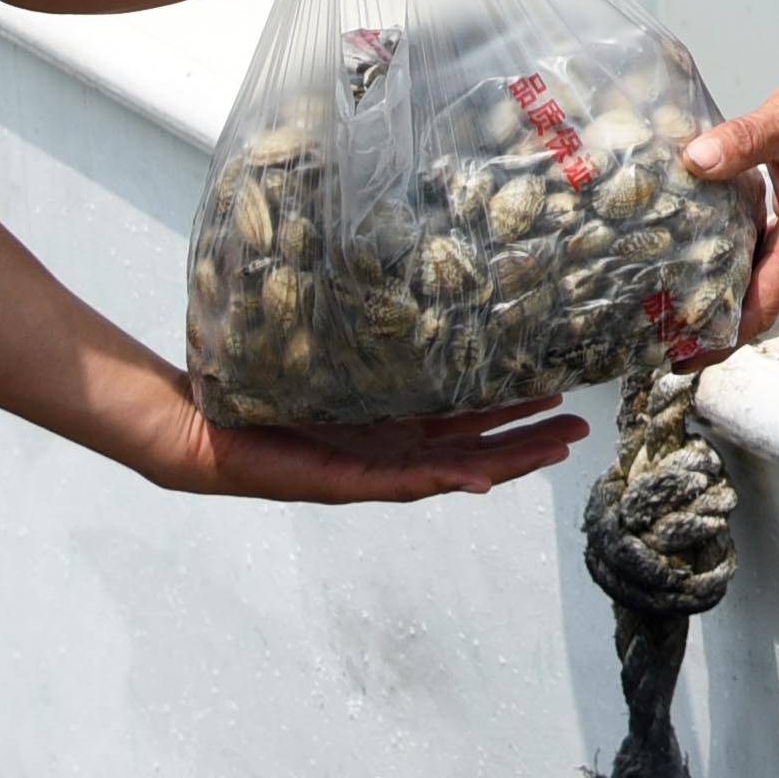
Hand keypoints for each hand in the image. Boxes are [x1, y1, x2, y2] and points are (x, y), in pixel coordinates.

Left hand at [129, 354, 583, 503]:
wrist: (195, 426)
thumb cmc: (252, 388)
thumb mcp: (320, 354)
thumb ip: (360, 340)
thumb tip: (400, 294)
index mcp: (387, 424)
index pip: (465, 421)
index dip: (514, 413)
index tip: (560, 395)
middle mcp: (385, 452)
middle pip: (475, 451)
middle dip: (528, 442)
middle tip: (583, 429)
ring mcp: (367, 472)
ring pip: (452, 470)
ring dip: (504, 463)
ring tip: (554, 450)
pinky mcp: (339, 482)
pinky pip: (400, 483)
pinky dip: (441, 482)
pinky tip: (477, 479)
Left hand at [688, 59, 778, 338]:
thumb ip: (742, 140)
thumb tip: (696, 160)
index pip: (760, 307)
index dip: (720, 338)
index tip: (681, 359)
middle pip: (755, 308)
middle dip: (710, 330)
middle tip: (656, 341)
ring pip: (756, 286)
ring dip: (718, 302)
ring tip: (666, 312)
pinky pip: (759, 260)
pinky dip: (729, 270)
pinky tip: (695, 261)